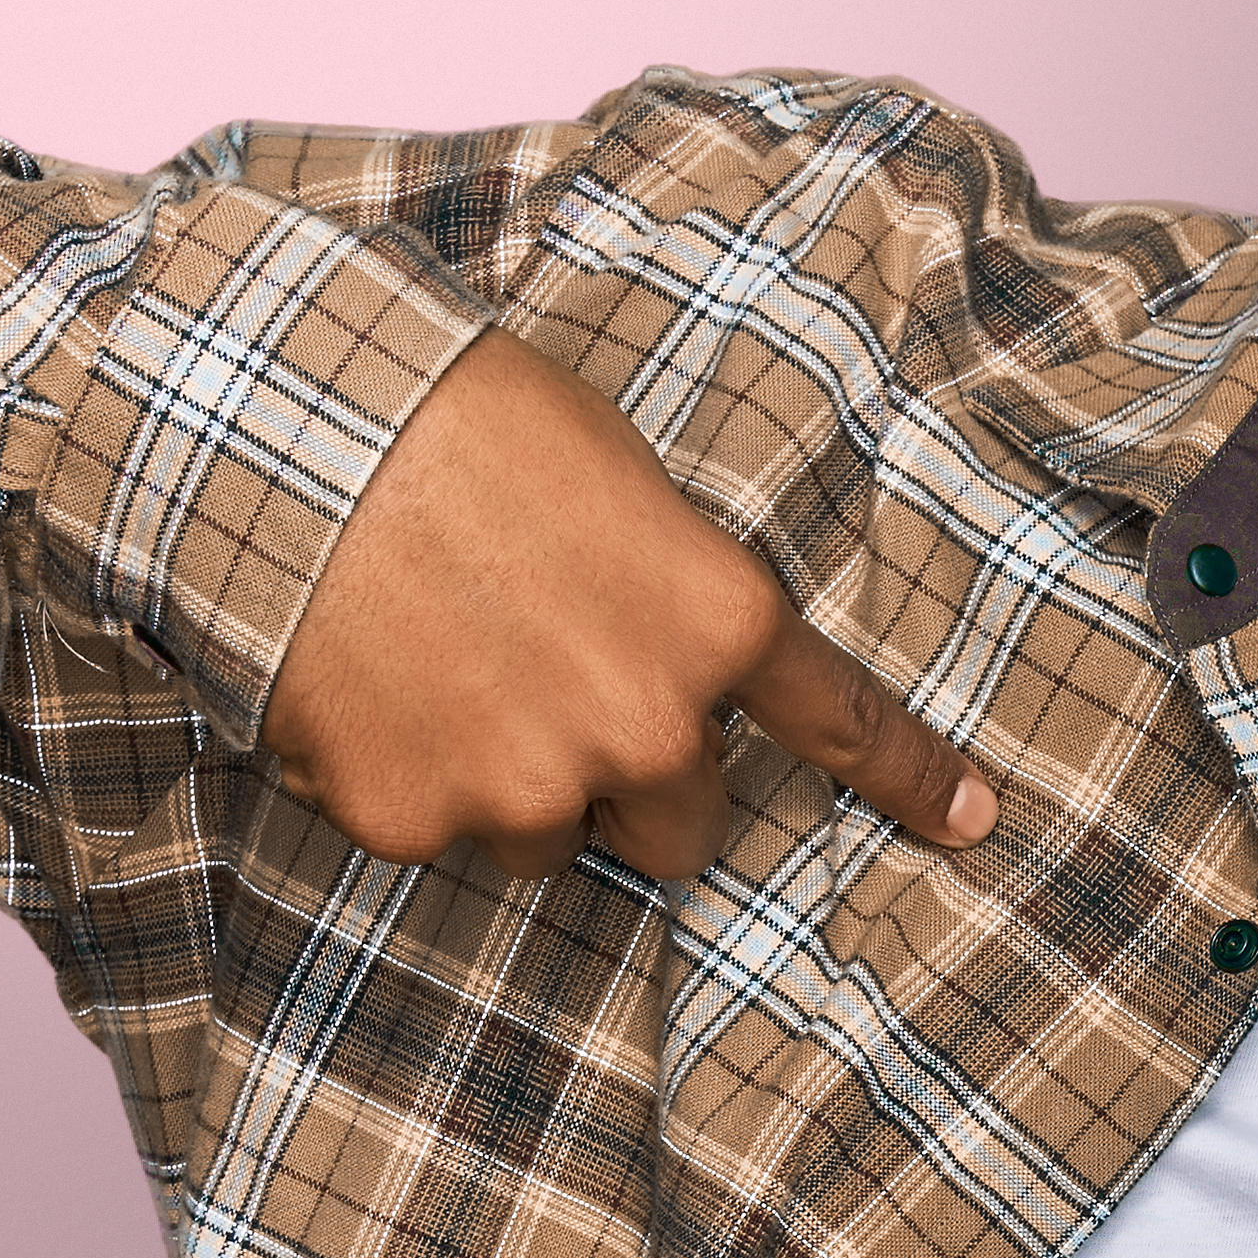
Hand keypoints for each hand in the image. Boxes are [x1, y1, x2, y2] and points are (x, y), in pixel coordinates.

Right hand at [261, 337, 997, 876]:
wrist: (283, 427)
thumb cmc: (453, 416)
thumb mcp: (617, 474)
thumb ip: (671, 587)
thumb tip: (669, 651)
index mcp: (713, 622)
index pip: (844, 727)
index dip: (915, 781)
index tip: (974, 820)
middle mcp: (644, 726)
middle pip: (682, 832)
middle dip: (632, 785)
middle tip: (550, 695)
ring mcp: (526, 787)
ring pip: (548, 841)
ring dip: (510, 785)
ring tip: (435, 665)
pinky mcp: (412, 822)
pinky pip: (430, 832)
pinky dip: (398, 776)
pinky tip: (360, 683)